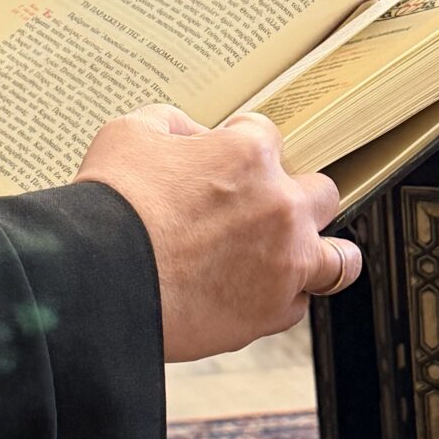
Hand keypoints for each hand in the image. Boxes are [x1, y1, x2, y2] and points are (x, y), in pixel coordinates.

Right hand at [75, 108, 353, 359]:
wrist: (99, 280)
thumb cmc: (110, 208)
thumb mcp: (129, 133)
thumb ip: (172, 125)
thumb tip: (191, 138)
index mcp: (249, 155)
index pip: (267, 135)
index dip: (242, 144)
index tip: (226, 160)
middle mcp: (280, 207)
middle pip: (322, 194)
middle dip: (295, 196)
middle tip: (264, 208)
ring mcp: (284, 263)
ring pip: (339, 259)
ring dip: (320, 254)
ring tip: (296, 257)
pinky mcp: (270, 313)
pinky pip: (297, 304)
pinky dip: (279, 297)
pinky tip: (253, 292)